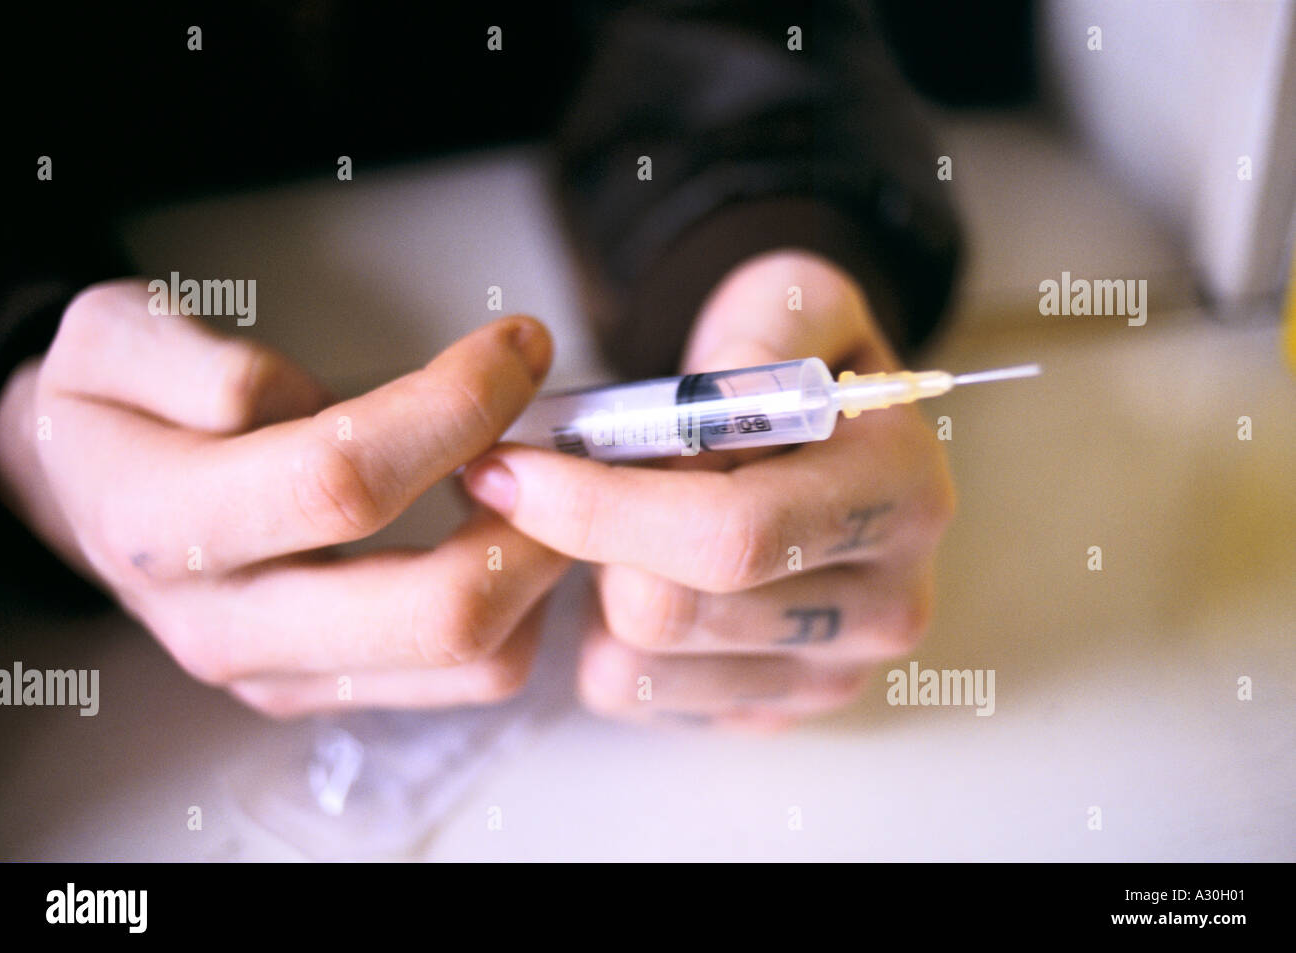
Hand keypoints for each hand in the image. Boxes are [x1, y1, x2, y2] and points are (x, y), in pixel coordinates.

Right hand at [0, 280, 570, 714]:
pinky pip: (468, 677)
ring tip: (547, 485)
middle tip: (567, 444)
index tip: (518, 347)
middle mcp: (227, 625)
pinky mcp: (330, 690)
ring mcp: (286, 673)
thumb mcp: (113, 337)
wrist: (88, 492)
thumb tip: (301, 399)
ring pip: (471, 661)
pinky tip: (510, 531)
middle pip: (431, 612)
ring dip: (541, 569)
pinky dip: (525, 607)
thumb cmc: (115, 407)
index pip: (343, 479)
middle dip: (532, 520)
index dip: (454, 407)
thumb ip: (196, 357)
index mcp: (166, 525)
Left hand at [462, 250, 954, 730]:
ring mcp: (831, 673)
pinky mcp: (770, 712)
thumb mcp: (792, 303)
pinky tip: (635, 571)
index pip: (732, 532)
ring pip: (637, 660)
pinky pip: (633, 693)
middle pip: (670, 611)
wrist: (817, 431)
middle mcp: (888, 603)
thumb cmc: (788, 363)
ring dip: (592, 583)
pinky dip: (602, 632)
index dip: (600, 506)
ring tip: (617, 518)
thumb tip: (714, 395)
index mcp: (903, 492)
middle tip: (544, 484)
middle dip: (585, 541)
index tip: (509, 468)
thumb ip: (763, 334)